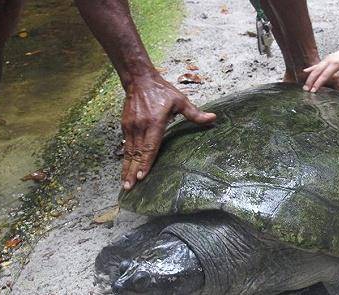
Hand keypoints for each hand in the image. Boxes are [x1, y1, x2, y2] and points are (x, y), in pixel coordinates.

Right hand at [121, 75, 215, 190]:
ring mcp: (131, 127)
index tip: (141, 176)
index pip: (149, 147)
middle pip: (136, 154)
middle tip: (129, 187)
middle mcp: (141, 126)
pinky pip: (126, 146)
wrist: (139, 80)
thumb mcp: (180, 101)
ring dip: (126, 168)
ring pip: (129, 152)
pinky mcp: (125, 126)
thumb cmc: (162, 91)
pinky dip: (125, 159)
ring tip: (125, 184)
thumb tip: (214, 118)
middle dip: (132, 172)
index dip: (145, 162)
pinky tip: (124, 170)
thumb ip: (195, 114)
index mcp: (155, 123)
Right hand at [302, 45, 338, 92]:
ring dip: (309, 77)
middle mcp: (329, 60)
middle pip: (317, 72)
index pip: (324, 76)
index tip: (313, 91)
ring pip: (315, 68)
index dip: (318, 84)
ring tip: (305, 86)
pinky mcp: (327, 59)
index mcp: (335, 64)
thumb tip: (338, 86)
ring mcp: (327, 59)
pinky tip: (305, 71)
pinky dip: (311, 68)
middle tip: (305, 90)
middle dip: (310, 81)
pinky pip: (317, 64)